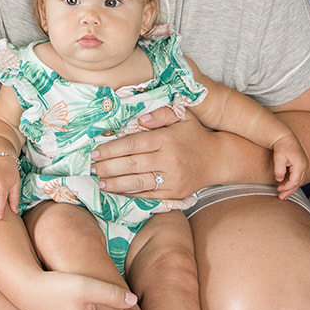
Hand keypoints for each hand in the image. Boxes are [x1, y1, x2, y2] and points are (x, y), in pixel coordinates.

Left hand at [92, 106, 215, 199]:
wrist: (218, 159)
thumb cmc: (194, 135)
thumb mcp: (181, 116)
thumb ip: (160, 114)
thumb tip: (140, 119)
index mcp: (166, 139)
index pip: (133, 144)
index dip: (111, 149)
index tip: (96, 152)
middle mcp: (168, 159)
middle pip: (131, 164)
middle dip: (108, 167)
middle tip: (92, 168)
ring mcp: (171, 179)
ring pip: (137, 182)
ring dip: (115, 183)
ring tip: (100, 182)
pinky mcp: (174, 193)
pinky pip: (148, 195)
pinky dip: (130, 195)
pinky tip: (117, 192)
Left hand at [271, 133, 308, 199]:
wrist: (285, 138)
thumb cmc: (282, 146)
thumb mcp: (278, 158)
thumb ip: (279, 170)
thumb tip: (279, 180)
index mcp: (300, 164)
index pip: (294, 181)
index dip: (286, 187)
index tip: (278, 189)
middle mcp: (305, 166)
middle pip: (298, 183)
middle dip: (289, 191)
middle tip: (281, 197)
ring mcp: (304, 166)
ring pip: (299, 182)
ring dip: (291, 189)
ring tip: (283, 195)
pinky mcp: (301, 166)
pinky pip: (298, 178)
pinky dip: (293, 184)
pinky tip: (287, 187)